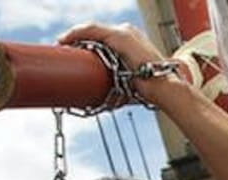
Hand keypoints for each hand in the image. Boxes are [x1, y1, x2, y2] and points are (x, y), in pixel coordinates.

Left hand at [58, 22, 177, 104]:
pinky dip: (75, 34)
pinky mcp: (118, 37)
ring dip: (74, 37)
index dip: (88, 44)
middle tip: (65, 51)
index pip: (105, 38)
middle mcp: (128, 32)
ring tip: (62, 47)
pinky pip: (90, 31)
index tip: (76, 54)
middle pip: (96, 33)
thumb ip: (122, 83)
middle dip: (79, 41)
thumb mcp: (134, 82)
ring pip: (91, 30)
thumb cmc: (152, 91)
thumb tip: (109, 101)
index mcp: (133, 41)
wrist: (164, 88)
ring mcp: (123, 33)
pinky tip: (64, 41)